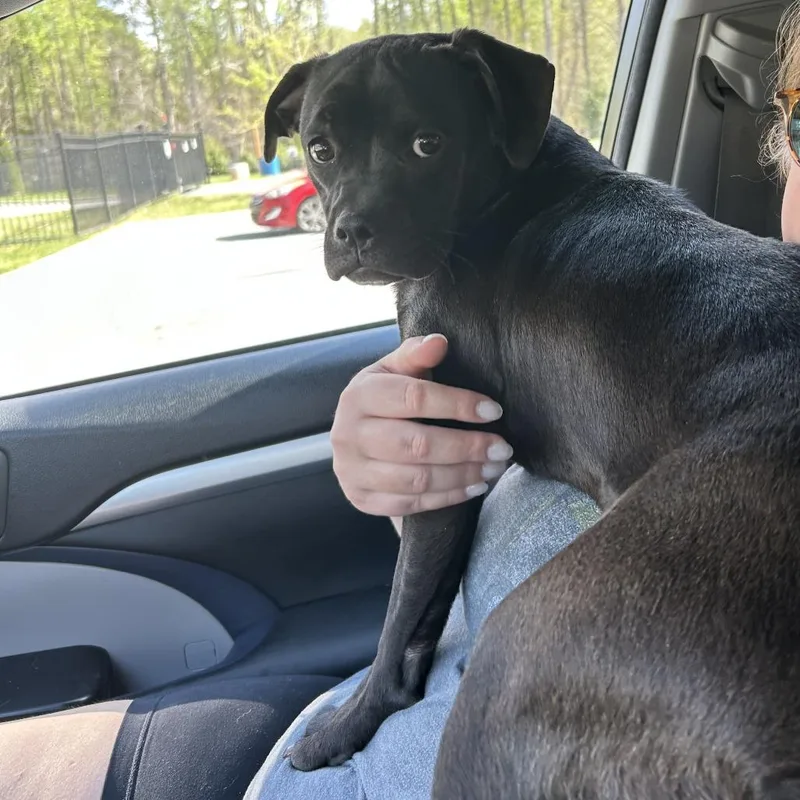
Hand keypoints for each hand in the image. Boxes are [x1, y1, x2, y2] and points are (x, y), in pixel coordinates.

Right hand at [330, 334, 512, 516]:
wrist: (353, 441)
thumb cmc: (383, 399)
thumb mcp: (393, 371)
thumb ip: (415, 355)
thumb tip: (439, 342)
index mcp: (359, 395)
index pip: (414, 398)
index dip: (458, 405)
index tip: (493, 411)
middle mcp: (349, 434)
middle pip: (417, 445)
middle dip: (466, 447)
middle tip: (502, 448)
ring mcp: (352, 471)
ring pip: (417, 479)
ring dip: (462, 475)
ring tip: (494, 468)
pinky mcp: (361, 499)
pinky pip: (411, 504)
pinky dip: (448, 497)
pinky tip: (474, 486)